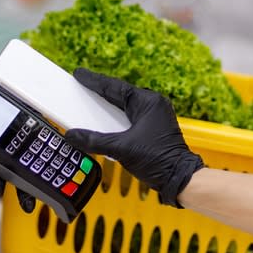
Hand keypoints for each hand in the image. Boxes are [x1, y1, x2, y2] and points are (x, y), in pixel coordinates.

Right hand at [65, 69, 203, 206]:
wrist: (179, 179)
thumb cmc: (158, 160)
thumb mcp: (121, 149)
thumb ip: (95, 141)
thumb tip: (72, 136)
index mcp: (148, 102)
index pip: (115, 87)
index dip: (94, 81)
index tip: (80, 74)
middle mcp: (153, 105)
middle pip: (120, 95)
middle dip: (100, 92)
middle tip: (81, 86)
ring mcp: (155, 116)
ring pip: (125, 106)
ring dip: (108, 106)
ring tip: (90, 101)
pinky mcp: (154, 127)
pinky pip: (130, 117)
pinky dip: (116, 118)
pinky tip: (105, 122)